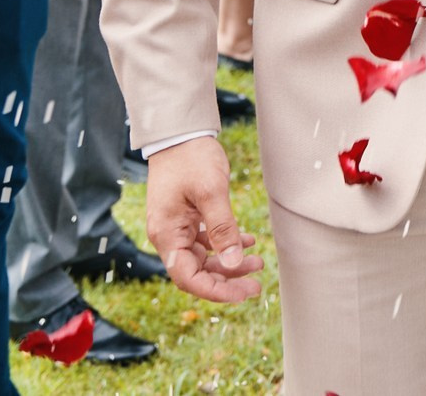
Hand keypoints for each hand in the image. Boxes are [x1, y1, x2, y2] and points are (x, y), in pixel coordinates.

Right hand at [146, 137, 263, 301]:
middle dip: (227, 280)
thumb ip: (222, 229)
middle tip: (256, 284)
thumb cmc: (191, 158)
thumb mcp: (211, 192)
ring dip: (229, 262)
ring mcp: (176, 226)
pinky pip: (205, 240)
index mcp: (167, 234)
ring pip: (203, 257)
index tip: (244, 293)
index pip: (189, 278)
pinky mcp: (186, 216)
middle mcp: (168, 235)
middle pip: (196, 272)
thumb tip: (234, 263)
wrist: (181, 131)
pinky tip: (247, 241)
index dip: (216, 291)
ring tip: (258, 261)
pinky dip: (225, 243)